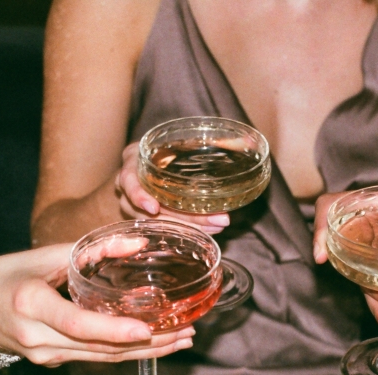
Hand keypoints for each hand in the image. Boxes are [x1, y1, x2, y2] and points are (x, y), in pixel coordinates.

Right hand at [0, 244, 193, 366]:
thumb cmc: (5, 276)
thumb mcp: (42, 255)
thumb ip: (90, 250)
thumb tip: (138, 243)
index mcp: (30, 304)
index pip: (76, 324)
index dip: (112, 330)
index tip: (145, 330)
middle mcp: (38, 337)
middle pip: (98, 348)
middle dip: (147, 344)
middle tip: (185, 333)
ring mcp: (45, 355)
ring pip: (101, 358)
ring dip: (144, 353)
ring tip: (180, 340)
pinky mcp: (52, 362)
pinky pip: (94, 358)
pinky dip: (125, 352)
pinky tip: (153, 344)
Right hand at [115, 142, 229, 233]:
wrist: (154, 160)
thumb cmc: (167, 148)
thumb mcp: (181, 140)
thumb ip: (212, 142)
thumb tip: (250, 139)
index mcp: (133, 161)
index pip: (127, 180)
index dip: (138, 196)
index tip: (154, 208)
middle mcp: (130, 185)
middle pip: (148, 209)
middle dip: (183, 217)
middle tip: (216, 220)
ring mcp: (135, 205)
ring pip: (157, 223)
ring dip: (188, 226)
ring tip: (217, 226)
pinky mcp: (147, 217)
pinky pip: (164, 228)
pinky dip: (186, 229)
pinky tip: (207, 231)